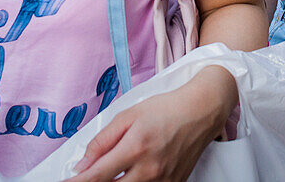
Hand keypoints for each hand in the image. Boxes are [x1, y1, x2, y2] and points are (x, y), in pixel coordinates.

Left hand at [66, 66, 234, 181]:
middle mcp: (149, 169)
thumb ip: (102, 140)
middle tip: (85, 179)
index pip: (97, 176)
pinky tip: (129, 177)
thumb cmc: (167, 109)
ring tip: (108, 176)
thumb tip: (83, 164)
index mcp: (135, 147)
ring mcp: (163, 181)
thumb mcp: (128, 115)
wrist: (201, 112)